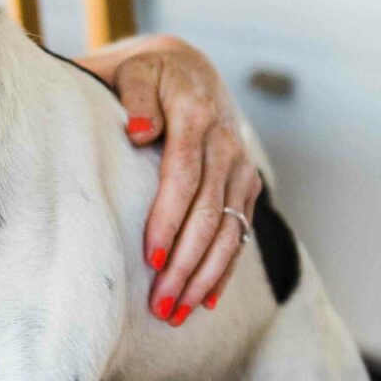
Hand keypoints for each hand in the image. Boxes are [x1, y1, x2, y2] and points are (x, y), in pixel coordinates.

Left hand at [77, 34, 261, 323]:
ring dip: (205, 275)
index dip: (169, 218)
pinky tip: (205, 300)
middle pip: (209, 212)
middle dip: (186, 262)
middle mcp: (225, 144)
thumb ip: (135, 96)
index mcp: (196, 115)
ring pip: (228, 229)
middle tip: (161, 303)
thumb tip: (140, 131)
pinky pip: (240, 231)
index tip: (149, 256)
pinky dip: (224, 268)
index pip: (184, 176)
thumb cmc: (147, 76)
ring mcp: (240, 166)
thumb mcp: (134, 72)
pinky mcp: (246, 184)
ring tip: (178, 312)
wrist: (189, 68)